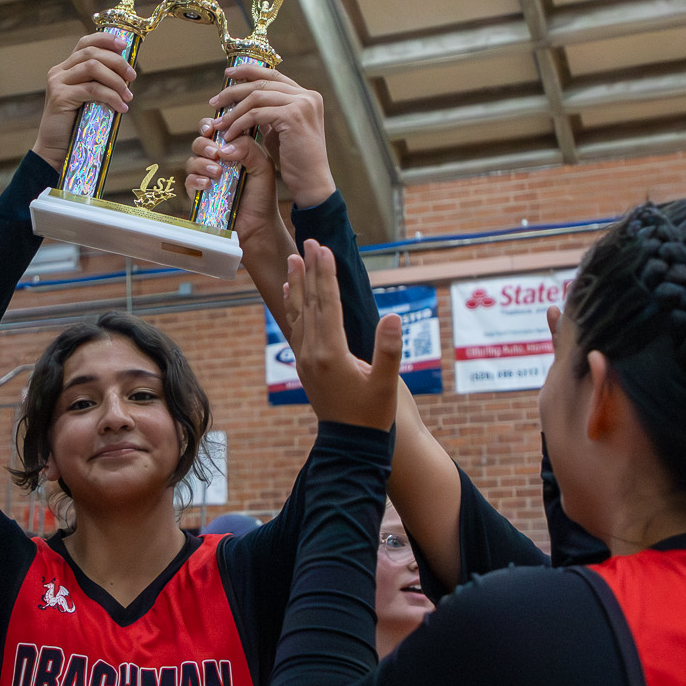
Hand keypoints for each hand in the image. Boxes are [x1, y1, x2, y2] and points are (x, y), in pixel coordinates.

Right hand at [34, 34, 136, 170]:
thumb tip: (128, 74)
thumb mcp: (89, 100)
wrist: (56, 149)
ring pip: (93, 68)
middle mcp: (59, 71)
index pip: (85, 43)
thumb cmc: (76, 126)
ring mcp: (58, 83)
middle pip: (92, 53)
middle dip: (117, 62)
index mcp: (65, 68)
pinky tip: (121, 107)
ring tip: (128, 95)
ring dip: (116, 79)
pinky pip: (92, 89)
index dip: (105, 39)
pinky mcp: (60, 96)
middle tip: (133, 76)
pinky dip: (111, 96)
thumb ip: (100, 84)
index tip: (124, 44)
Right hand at [185, 117, 289, 255]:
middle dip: (205, 144)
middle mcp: (216, 160)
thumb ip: (248, 147)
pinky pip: (189, 180)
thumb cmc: (262, 194)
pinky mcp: (198, 192)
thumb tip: (225, 145)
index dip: (212, 125)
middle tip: (216, 153)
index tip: (214, 128)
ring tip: (217, 172)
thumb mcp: (262, 165)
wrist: (258, 224)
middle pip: (200, 141)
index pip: (217, 129)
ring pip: (192, 159)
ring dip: (202, 163)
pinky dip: (196, 179)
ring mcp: (205, 175)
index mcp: (232, 148)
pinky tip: (208, 185)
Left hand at [200, 67, 333, 207]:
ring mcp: (302, 104)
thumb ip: (268, 113)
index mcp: (307, 96)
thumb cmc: (294, 161)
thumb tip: (246, 102)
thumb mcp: (280, 130)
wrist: (311, 182)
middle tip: (214, 101)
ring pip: (256, 97)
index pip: (274, 74)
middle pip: (262, 83)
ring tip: (218, 124)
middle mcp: (307, 96)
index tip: (228, 74)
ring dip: (233, 111)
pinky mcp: (293, 116)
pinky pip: (257, 114)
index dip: (249, 71)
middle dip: (234, 90)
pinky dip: (239, 124)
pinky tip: (229, 135)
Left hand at [283, 239, 400, 429]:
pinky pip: (295, 327)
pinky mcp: (305, 365)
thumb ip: (389, 350)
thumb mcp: (386, 384)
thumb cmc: (372, 416)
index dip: (325, 274)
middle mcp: (312, 352)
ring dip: (297, 284)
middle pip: (310, 302)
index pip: (327, 303)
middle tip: (308, 241)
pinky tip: (291, 294)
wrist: (349, 445)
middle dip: (309, 270)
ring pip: (298, 313)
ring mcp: (305, 359)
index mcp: (331, 353)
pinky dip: (293, 306)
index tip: (322, 248)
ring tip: (293, 258)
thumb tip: (393, 317)